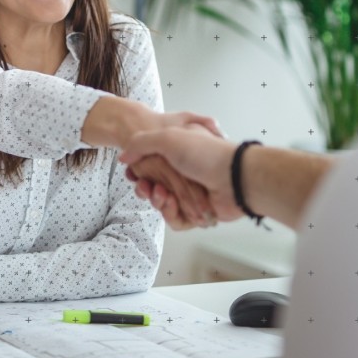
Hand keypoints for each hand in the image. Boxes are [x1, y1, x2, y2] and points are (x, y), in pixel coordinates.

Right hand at [119, 125, 242, 225]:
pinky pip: (176, 220)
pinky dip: (171, 214)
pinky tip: (172, 204)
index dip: (138, 171)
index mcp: (179, 153)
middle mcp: (185, 174)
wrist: (234, 179)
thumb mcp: (168, 137)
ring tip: (162, 195)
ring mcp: (192, 194)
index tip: (133, 174)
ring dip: (157, 201)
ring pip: (163, 205)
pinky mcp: (198, 214)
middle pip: (155, 187)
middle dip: (146, 189)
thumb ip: (140, 144)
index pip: (151, 165)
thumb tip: (124, 158)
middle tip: (146, 187)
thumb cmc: (205, 155)